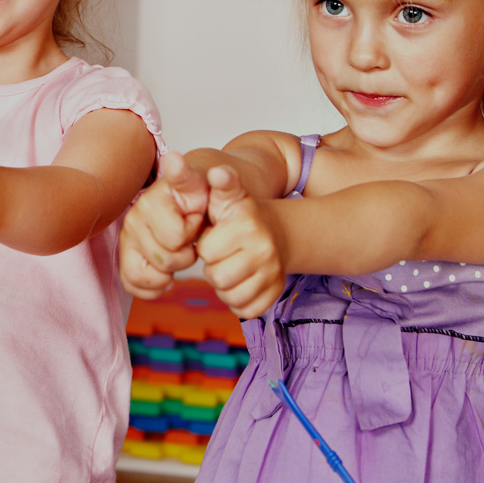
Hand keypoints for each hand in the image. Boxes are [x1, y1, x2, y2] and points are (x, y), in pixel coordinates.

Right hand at [119, 152, 207, 298]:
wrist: (192, 202)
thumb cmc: (199, 194)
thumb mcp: (200, 182)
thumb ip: (187, 174)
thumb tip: (174, 158)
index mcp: (150, 202)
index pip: (176, 237)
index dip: (193, 232)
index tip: (196, 216)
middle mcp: (133, 220)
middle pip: (164, 260)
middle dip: (186, 254)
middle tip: (191, 237)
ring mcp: (128, 240)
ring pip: (144, 275)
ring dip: (169, 272)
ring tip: (180, 254)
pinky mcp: (126, 257)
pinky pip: (132, 284)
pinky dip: (153, 286)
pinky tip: (168, 275)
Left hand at [196, 166, 285, 317]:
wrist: (277, 232)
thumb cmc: (240, 216)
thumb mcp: (228, 197)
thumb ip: (220, 184)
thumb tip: (218, 172)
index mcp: (247, 223)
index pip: (206, 250)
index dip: (205, 246)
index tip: (215, 237)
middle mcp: (265, 248)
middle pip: (217, 277)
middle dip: (213, 268)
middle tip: (222, 255)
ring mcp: (274, 272)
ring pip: (231, 297)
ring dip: (224, 287)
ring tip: (230, 268)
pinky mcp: (277, 292)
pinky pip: (247, 310)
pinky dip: (239, 301)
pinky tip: (241, 282)